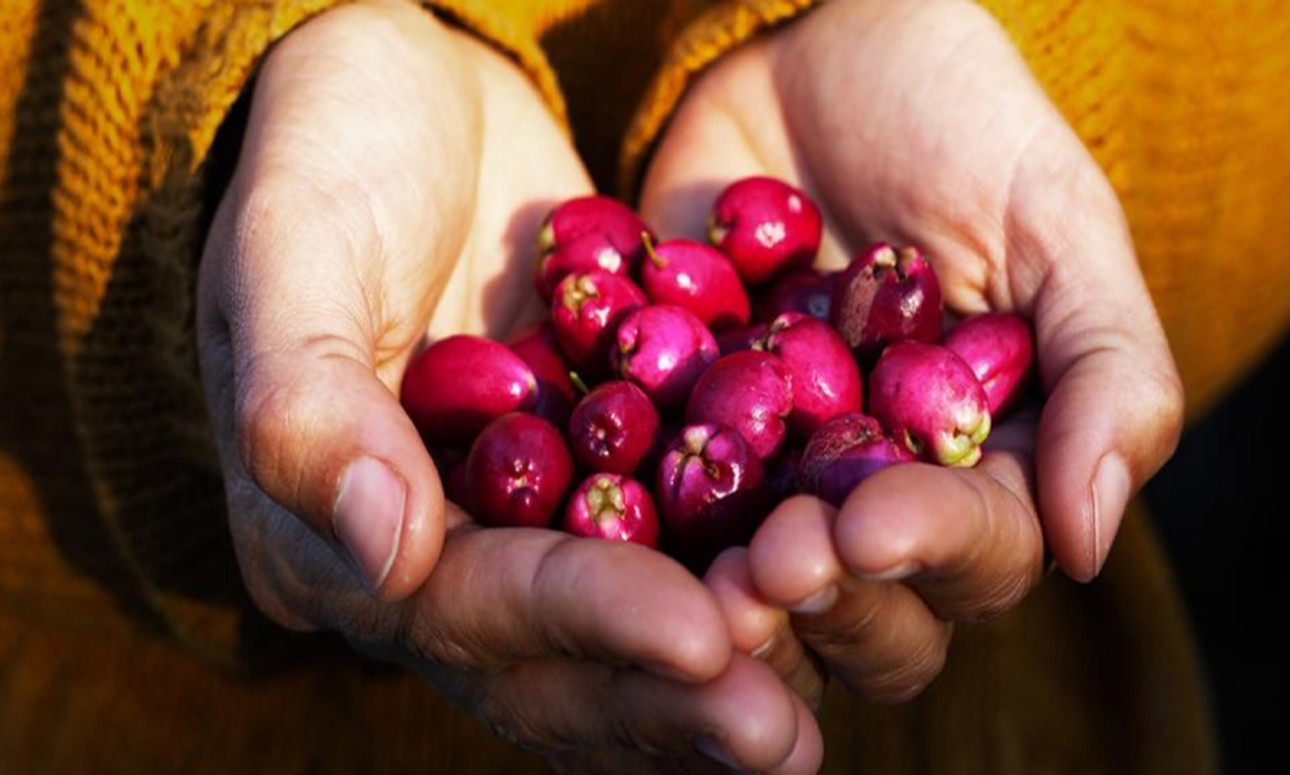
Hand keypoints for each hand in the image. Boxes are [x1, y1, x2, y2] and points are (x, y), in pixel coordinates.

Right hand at [197, 1, 819, 769]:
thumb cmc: (332, 153)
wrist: (410, 104)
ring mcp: (517, 526)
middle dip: (663, 697)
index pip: (463, 603)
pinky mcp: (595, 481)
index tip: (698, 637)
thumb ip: (309, 399)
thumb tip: (389, 554)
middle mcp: (429, 557)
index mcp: (331, 527)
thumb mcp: (296, 247)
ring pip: (615, 644)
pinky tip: (829, 610)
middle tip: (779, 731)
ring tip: (811, 716)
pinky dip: (739, 595)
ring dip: (715, 680)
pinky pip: (670, 559)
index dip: (583, 622)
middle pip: (548, 663)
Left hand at [642, 0, 1182, 701]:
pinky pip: (652, 499)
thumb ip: (1106, 375)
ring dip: (729, 597)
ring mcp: (771, 471)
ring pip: (757, 584)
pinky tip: (608, 525)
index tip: (869, 525)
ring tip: (697, 579)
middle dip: (824, 592)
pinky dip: (636, 521)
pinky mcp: (676, 433)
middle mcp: (878, 490)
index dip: (930, 551)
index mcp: (985, 463)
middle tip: (772, 562)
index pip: (980, 548)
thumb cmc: (958, 128)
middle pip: (868, 602)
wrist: (812, 53)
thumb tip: (1085, 547)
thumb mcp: (1055, 228)